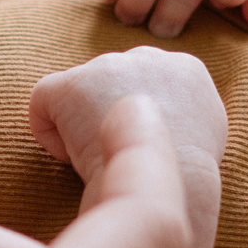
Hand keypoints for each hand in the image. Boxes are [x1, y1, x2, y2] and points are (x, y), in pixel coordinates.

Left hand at [31, 46, 226, 229]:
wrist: (176, 189)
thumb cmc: (188, 181)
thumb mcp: (204, 137)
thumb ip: (181, 117)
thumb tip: (160, 120)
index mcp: (186, 71)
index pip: (148, 85)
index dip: (140, 121)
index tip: (143, 148)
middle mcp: (149, 58)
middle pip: (111, 85)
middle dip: (109, 116)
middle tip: (120, 153)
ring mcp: (110, 67)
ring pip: (79, 96)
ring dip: (85, 128)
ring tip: (102, 158)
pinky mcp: (73, 85)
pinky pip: (43, 102)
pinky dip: (50, 134)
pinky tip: (72, 160)